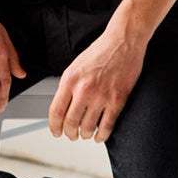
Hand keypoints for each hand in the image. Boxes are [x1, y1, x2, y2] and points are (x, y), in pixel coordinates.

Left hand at [48, 27, 145, 142]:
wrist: (123, 41)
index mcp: (70, 80)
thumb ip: (68, 86)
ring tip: (85, 134)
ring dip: (85, 135)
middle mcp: (84, 89)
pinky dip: (102, 135)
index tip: (56, 131)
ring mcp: (101, 96)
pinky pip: (107, 126)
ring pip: (88, 127)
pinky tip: (100, 136)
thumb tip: (63, 107)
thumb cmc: (101, 51)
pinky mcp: (118, 99)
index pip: (56, 111)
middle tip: (71, 135)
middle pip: (71, 122)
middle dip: (70, 133)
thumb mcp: (75, 66)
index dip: (54, 126)